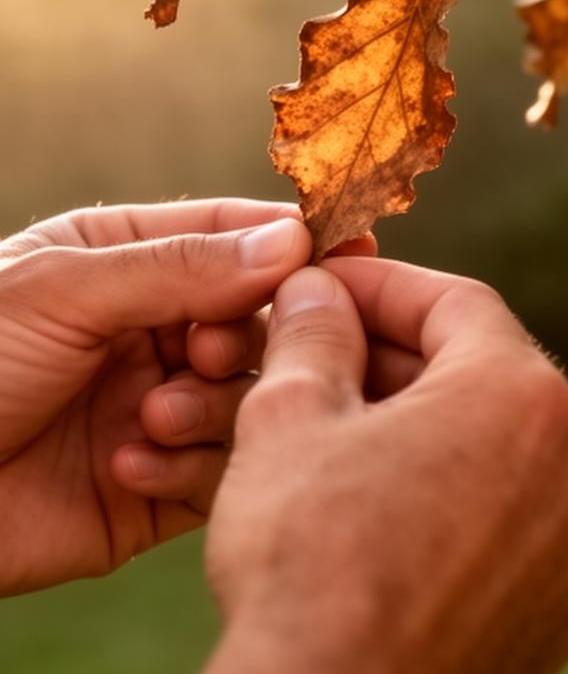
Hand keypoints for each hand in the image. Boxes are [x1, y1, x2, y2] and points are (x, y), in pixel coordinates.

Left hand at [0, 198, 315, 594]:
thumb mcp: (63, 290)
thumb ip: (180, 266)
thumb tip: (291, 239)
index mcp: (125, 261)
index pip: (231, 236)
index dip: (291, 241)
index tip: (351, 249)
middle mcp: (152, 329)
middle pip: (256, 318)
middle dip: (243, 335)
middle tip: (208, 350)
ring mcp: (159, 404)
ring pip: (250, 396)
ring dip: (213, 405)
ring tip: (152, 415)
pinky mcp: (158, 483)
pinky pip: (220, 470)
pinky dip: (191, 465)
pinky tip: (127, 462)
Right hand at [205, 259, 567, 673]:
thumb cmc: (309, 559)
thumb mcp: (291, 414)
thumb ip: (313, 332)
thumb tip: (316, 292)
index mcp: (522, 396)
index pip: (454, 302)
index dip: (381, 286)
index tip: (327, 287)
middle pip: (477, 374)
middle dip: (393, 358)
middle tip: (319, 355)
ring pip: (489, 450)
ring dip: (420, 428)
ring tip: (339, 431)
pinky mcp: (553, 613)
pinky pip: (500, 522)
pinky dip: (447, 499)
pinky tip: (378, 511)